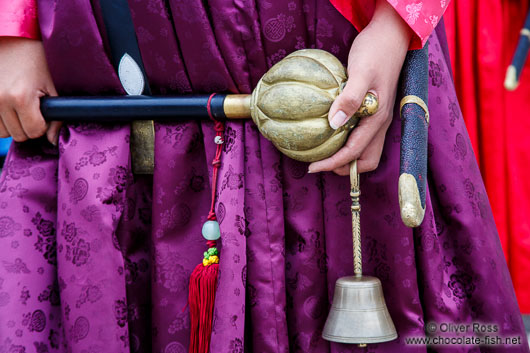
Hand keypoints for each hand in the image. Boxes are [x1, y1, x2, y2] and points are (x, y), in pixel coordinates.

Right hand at [0, 37, 60, 144]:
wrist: (11, 38)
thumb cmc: (34, 60)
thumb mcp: (50, 88)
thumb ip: (55, 117)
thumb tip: (52, 141)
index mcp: (20, 97)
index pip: (34, 132)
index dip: (42, 125)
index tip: (42, 112)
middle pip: (18, 135)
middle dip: (27, 126)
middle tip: (30, 107)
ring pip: (2, 133)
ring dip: (12, 124)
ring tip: (17, 105)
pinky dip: (0, 119)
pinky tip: (6, 106)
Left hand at [308, 0, 411, 174]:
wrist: (391, 35)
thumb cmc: (375, 51)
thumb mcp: (360, 72)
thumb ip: (349, 99)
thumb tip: (333, 125)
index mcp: (377, 118)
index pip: (355, 152)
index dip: (334, 164)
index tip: (313, 168)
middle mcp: (380, 122)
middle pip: (366, 159)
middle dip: (346, 167)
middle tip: (321, 163)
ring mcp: (378, 116)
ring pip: (366, 149)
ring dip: (348, 157)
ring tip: (325, 153)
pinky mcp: (373, 109)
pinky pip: (362, 135)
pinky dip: (347, 141)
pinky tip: (331, 132)